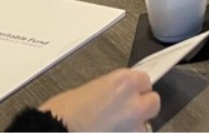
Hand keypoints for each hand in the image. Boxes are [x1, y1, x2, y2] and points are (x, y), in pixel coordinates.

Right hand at [39, 68, 159, 132]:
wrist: (55, 131)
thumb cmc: (63, 111)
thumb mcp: (93, 89)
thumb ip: (114, 91)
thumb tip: (120, 98)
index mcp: (124, 81)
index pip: (146, 81)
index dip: (137, 89)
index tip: (130, 93)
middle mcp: (133, 102)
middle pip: (153, 103)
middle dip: (142, 107)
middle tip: (126, 113)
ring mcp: (133, 127)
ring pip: (145, 127)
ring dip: (134, 127)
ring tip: (115, 129)